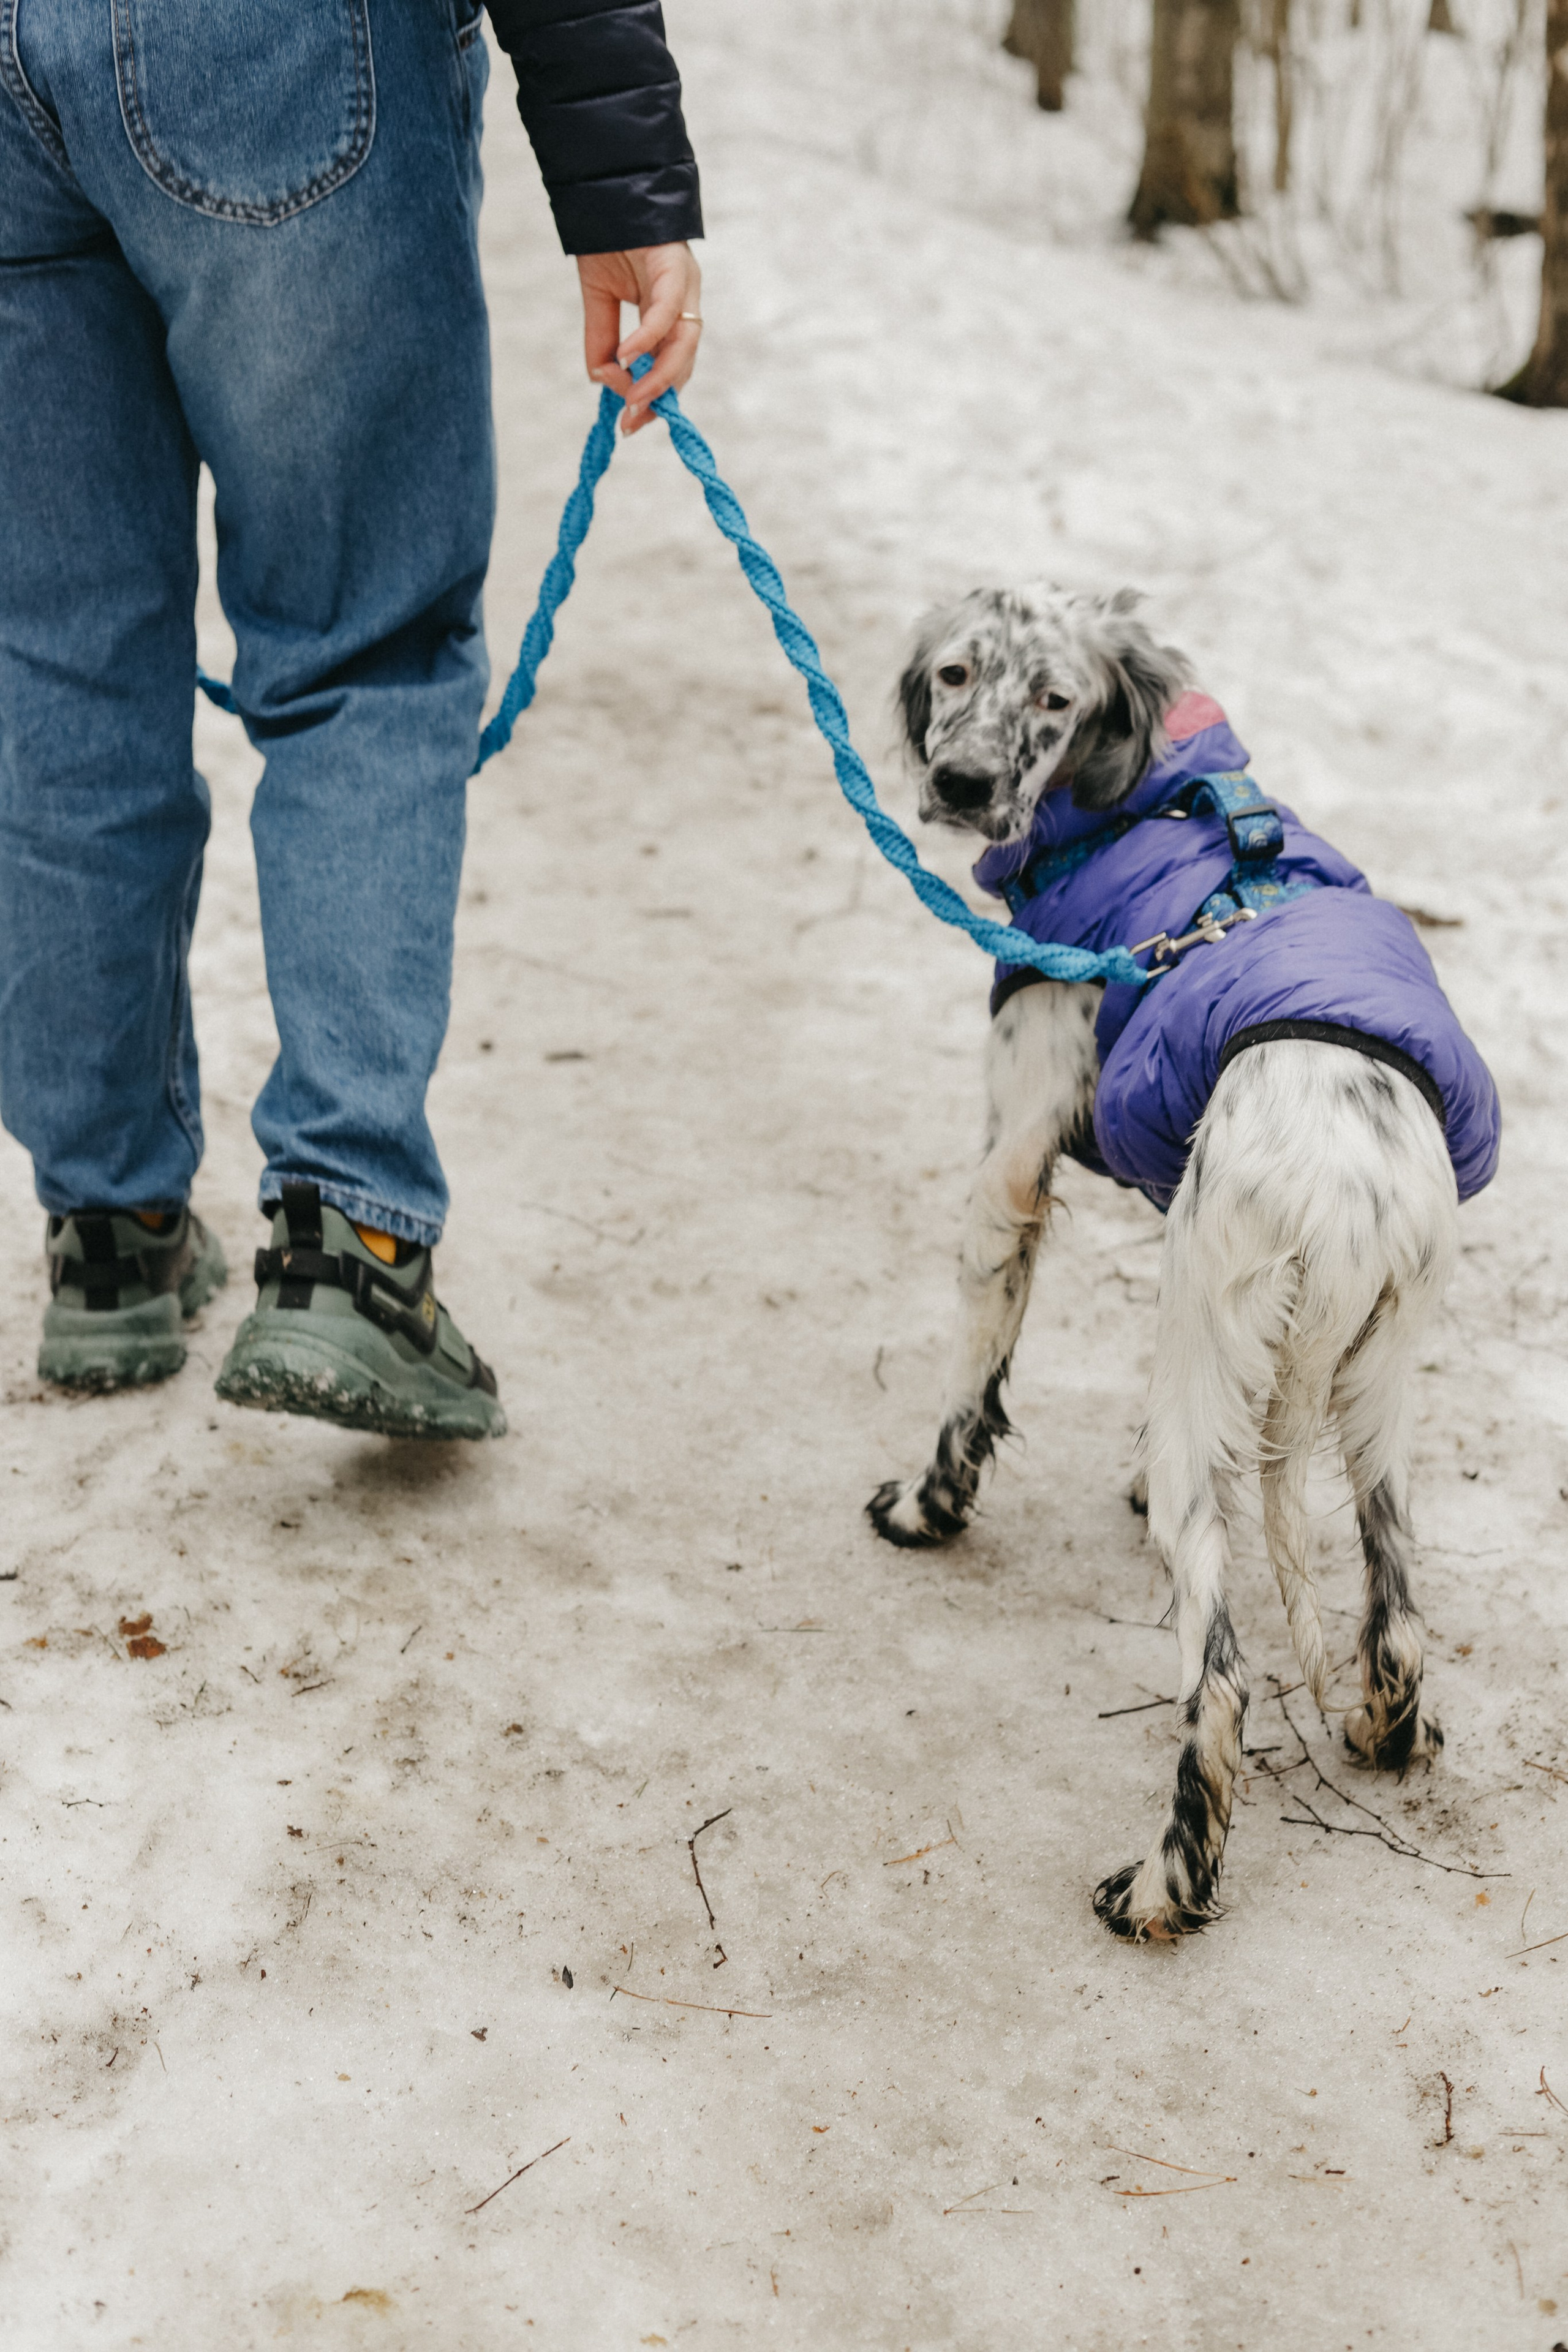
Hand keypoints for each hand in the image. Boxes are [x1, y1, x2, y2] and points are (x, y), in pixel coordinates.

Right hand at [578, 244, 702, 434]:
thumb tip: (602, 379)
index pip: (671, 366)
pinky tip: (626, 357)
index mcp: (670, 312)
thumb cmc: (605, 239)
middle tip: (631, 420)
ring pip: (683, 344)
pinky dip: (647, 338)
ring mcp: (684, 284)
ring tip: (632, 398)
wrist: (602, 189)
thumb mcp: (598, 300)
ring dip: (658, 377)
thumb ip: (602, 341)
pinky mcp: (675, 266)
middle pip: (683, 362)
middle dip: (658, 396)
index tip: (630, 422)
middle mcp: (684, 302)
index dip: (654, 397)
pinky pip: (666, 312)